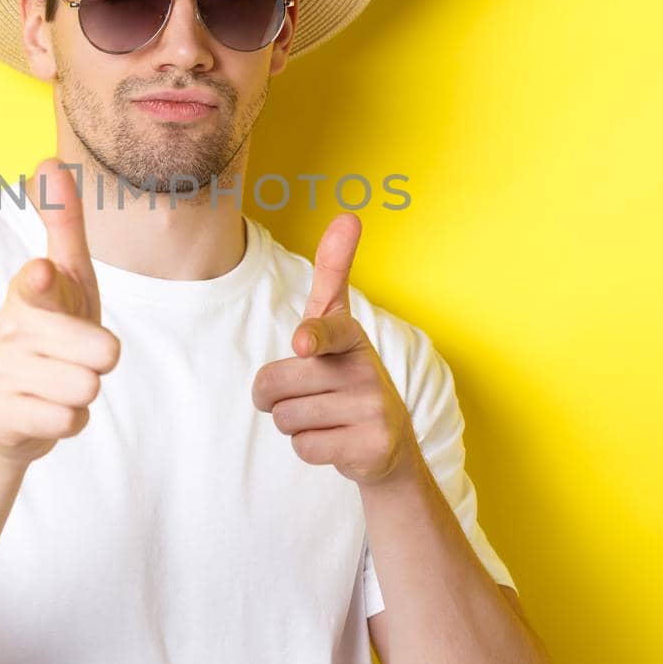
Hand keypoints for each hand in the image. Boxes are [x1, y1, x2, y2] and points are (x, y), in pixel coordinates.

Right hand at [0, 157, 119, 464]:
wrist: (9, 409)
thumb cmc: (51, 330)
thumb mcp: (66, 276)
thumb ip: (63, 223)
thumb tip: (48, 159)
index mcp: (29, 290)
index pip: (40, 284)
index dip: (44, 282)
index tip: (41, 272)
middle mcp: (10, 327)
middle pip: (102, 351)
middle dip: (100, 358)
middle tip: (75, 355)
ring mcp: (2, 371)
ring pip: (88, 388)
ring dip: (84, 391)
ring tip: (60, 382)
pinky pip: (69, 421)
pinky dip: (70, 420)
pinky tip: (48, 409)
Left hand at [250, 212, 421, 485]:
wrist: (387, 440)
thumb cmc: (345, 372)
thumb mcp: (337, 323)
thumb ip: (333, 273)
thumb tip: (349, 215)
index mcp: (351, 336)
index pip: (326, 331)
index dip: (311, 338)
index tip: (303, 343)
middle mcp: (366, 369)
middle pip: (275, 385)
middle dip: (276, 396)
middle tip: (306, 394)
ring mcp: (373, 409)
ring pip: (286, 419)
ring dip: (294, 422)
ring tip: (325, 416)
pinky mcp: (372, 447)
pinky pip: (304, 448)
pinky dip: (310, 447)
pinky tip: (336, 439)